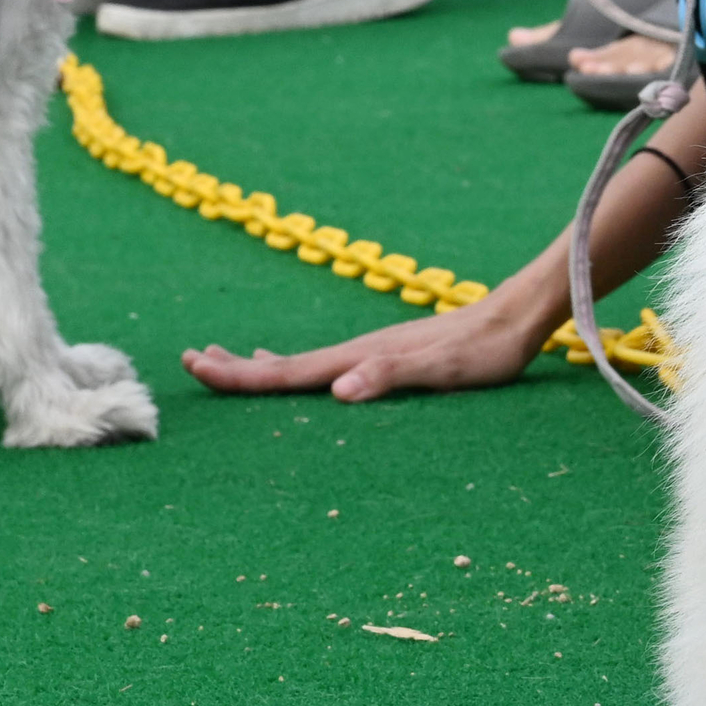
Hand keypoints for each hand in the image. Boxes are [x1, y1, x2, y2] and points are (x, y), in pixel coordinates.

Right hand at [181, 283, 557, 403]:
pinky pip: (331, 363)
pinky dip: (305, 366)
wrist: (514, 316)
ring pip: (305, 361)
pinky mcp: (391, 355)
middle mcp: (359, 352)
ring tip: (231, 359)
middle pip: (287, 362)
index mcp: (360, 358)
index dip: (241, 373)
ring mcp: (373, 351)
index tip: (196, 365)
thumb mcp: (441, 370)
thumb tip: (339, 390)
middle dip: (238, 366)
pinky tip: (314, 373)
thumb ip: (391, 376)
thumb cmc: (482, 351)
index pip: (289, 370)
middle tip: (190, 360)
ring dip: (264, 364)